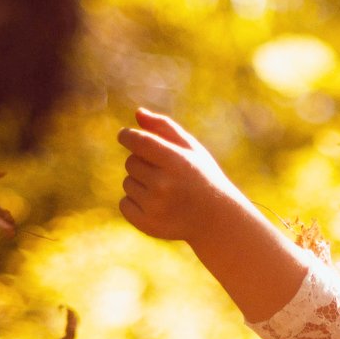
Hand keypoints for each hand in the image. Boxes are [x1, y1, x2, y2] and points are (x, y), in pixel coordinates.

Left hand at [117, 107, 242, 243]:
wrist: (215, 220)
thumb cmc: (202, 177)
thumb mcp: (190, 148)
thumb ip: (164, 128)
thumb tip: (138, 114)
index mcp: (174, 161)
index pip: (138, 141)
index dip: (127, 136)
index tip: (125, 136)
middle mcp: (162, 185)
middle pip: (131, 162)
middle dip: (142, 163)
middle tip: (163, 173)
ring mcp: (154, 207)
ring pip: (127, 183)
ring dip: (139, 184)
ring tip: (163, 191)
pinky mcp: (147, 224)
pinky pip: (124, 204)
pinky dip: (134, 202)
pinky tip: (154, 205)